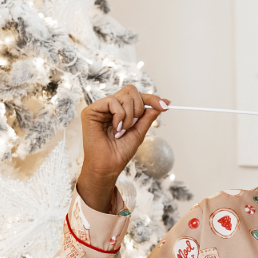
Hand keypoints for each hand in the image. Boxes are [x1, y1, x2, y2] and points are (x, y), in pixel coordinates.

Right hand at [76, 84, 170, 211]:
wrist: (108, 167)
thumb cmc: (120, 153)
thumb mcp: (139, 132)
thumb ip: (148, 117)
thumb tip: (163, 103)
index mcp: (120, 111)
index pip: (136, 96)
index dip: (151, 98)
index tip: (166, 105)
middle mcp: (110, 107)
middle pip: (131, 91)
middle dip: (139, 108)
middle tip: (134, 124)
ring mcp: (100, 108)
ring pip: (124, 96)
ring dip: (129, 116)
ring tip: (122, 131)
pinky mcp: (91, 110)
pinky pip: (112, 101)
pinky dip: (119, 115)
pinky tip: (116, 128)